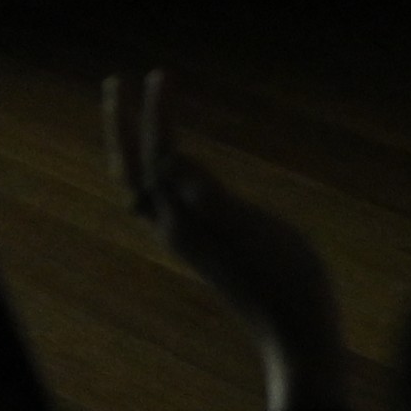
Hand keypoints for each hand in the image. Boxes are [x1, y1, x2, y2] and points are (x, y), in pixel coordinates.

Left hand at [106, 73, 340, 392]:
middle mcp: (173, 229)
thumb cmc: (285, 283)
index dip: (156, 114)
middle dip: (122, 127)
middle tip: (115, 82)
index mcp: (182, 220)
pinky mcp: (203, 248)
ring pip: (141, 187)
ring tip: (133, 118)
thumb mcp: (254, 232)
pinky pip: (162, 201)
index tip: (159, 74)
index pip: (157, 155)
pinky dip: (158, 172)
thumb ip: (212, 200)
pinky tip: (176, 168)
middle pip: (131, 171)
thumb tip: (172, 165)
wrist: (295, 336)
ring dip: (134, 148)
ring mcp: (186, 239)